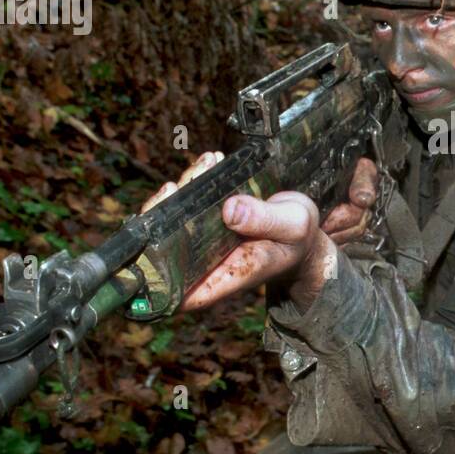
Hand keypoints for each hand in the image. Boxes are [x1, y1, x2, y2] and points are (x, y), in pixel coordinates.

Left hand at [139, 151, 377, 313]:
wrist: (302, 226)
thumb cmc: (299, 234)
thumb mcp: (293, 225)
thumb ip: (264, 220)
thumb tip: (229, 210)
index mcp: (231, 274)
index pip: (184, 292)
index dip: (159, 279)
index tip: (152, 247)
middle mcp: (211, 261)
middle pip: (167, 251)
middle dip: (162, 217)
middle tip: (175, 187)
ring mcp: (206, 240)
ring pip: (174, 222)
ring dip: (181, 191)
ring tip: (203, 165)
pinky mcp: (208, 219)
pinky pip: (190, 203)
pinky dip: (195, 181)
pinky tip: (210, 161)